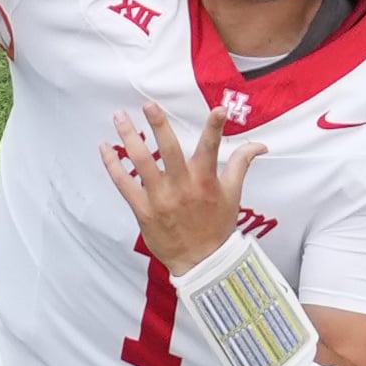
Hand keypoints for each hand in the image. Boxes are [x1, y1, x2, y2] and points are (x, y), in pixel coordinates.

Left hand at [100, 101, 267, 274]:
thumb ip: (240, 164)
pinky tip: (105, 148)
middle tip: (148, 104)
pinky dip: (113, 165)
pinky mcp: (143, 210)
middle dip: (159, 125)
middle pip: (169, 150)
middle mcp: (182, 187)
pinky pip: (124, 184)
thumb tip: (260, 145)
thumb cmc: (217, 225)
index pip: (212, 149)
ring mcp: (161, 199)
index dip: (216, 128)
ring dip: (129, 138)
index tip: (219, 109)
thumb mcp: (233, 194)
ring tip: (119, 117)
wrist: (201, 262)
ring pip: (141, 163)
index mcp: (205, 181)